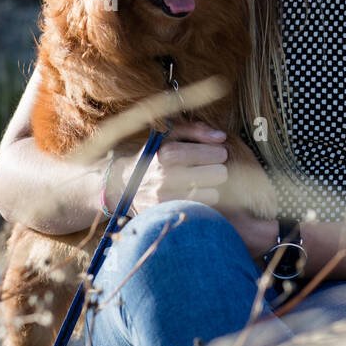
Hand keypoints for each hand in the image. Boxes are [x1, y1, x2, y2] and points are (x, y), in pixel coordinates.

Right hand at [102, 121, 276, 260]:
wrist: (123, 184)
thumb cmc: (154, 155)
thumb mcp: (169, 135)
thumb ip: (196, 130)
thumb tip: (221, 137)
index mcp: (169, 153)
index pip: (216, 154)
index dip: (219, 153)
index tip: (213, 154)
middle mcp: (167, 177)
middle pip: (220, 174)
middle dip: (217, 170)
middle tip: (208, 170)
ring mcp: (167, 199)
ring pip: (214, 195)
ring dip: (211, 189)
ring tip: (200, 184)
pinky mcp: (167, 214)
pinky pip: (202, 210)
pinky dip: (202, 203)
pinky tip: (194, 196)